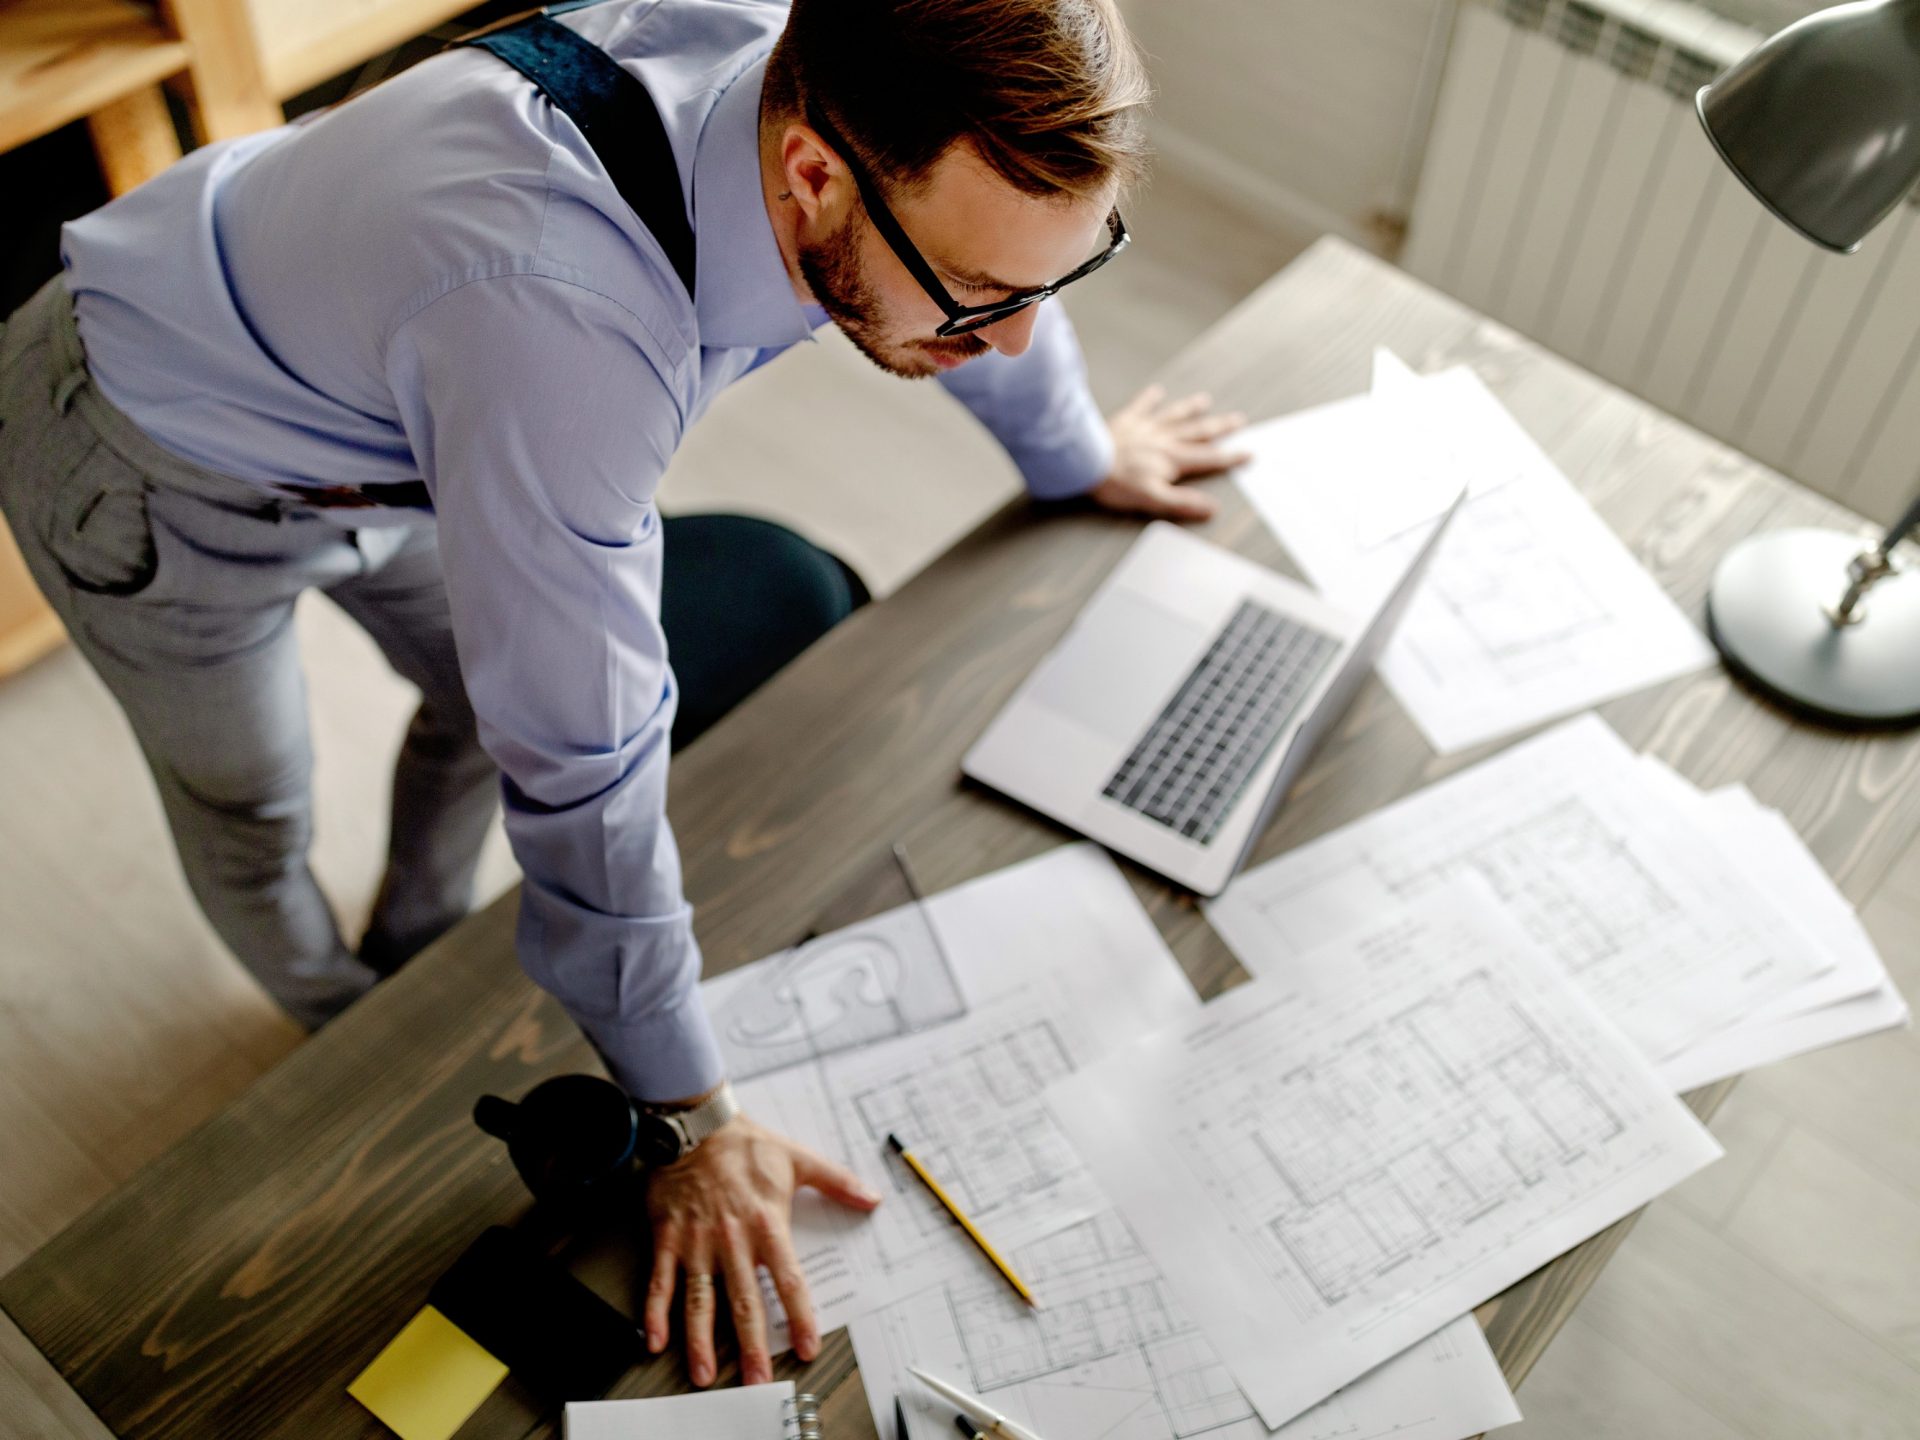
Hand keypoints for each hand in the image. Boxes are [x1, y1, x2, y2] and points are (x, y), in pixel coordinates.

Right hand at [643, 1114, 880, 1386]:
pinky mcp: (668, 1239)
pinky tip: (655, 1340)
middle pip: (744, 1301)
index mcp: (766, 1225)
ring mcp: (697, 1243)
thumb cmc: (746, 1144)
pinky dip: (655, 1312)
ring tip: (703, 1372)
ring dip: (700, 1340)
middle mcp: (732, 1241)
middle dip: (751, 1345)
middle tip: (756, 1378)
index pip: (788, 1280)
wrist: (696, 1125)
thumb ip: (836, 1181)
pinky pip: (660, 1280)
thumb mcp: (798, 1159)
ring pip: (700, 1300)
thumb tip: (871, 1197)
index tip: (806, 1347)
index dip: (799, 1317)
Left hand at [1090, 385, 1251, 521]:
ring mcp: (1146, 427)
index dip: (1230, 457)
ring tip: (1205, 400)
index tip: (1248, 453)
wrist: (1086, 462)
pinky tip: (1157, 390)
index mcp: (1173, 459)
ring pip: (1175, 415)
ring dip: (1191, 408)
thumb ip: (1184, 502)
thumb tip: (1212, 508)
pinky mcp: (1126, 421)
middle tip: (1239, 419)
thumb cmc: (1117, 484)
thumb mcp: (1154, 499)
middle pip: (1198, 431)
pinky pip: (1142, 406)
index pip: (1208, 458)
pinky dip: (1151, 398)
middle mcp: (1164, 439)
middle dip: (1220, 427)